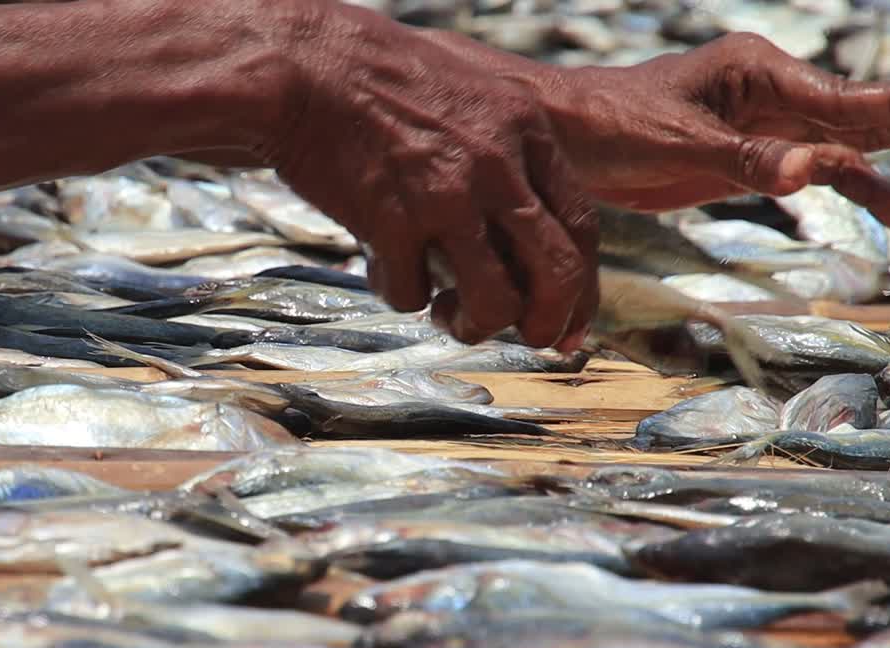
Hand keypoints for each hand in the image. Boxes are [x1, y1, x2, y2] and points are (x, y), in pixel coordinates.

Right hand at [260, 2, 597, 350]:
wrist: (309, 67)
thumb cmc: (382, 83)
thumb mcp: (472, 98)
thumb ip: (507, 156)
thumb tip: (524, 229)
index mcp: (525, 132)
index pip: (580, 227)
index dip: (580, 288)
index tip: (567, 322)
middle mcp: (495, 167)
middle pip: (555, 273)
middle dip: (545, 323)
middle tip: (526, 339)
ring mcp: (444, 196)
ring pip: (493, 301)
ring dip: (474, 325)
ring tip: (448, 315)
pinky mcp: (390, 222)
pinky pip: (412, 295)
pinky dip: (399, 295)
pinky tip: (382, 268)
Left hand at [544, 32, 889, 231]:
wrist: (566, 137)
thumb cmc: (611, 125)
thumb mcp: (676, 142)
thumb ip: (744, 158)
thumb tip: (810, 171)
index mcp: (760, 72)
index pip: (849, 98)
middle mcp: (774, 91)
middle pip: (864, 116)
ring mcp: (768, 124)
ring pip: (849, 147)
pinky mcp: (754, 156)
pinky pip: (817, 172)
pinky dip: (856, 190)